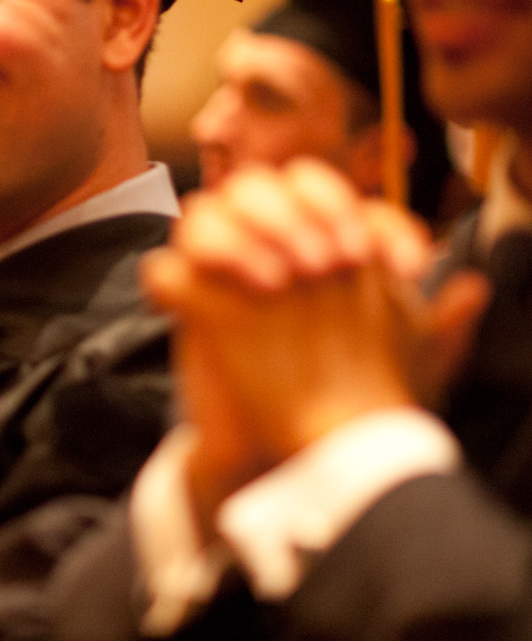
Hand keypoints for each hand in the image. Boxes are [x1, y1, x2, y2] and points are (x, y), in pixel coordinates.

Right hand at [141, 160, 489, 519]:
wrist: (291, 456)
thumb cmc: (347, 401)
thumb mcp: (404, 366)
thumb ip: (436, 327)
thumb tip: (476, 287)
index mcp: (316, 242)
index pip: (333, 196)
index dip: (367, 219)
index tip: (401, 270)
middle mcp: (263, 247)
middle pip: (259, 184)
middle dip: (293, 212)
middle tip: (326, 266)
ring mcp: (218, 273)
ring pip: (204, 211)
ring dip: (238, 235)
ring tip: (276, 285)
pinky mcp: (184, 310)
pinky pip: (164, 269)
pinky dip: (184, 274)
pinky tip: (227, 301)